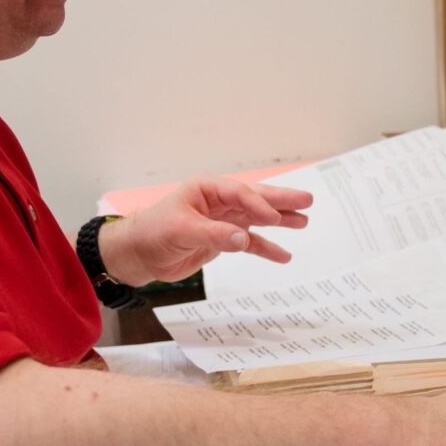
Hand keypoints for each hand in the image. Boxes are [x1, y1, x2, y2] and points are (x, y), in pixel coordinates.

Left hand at [97, 174, 312, 285]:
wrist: (138, 255)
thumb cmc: (152, 233)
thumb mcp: (182, 231)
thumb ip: (215, 235)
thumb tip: (244, 239)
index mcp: (206, 189)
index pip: (240, 193)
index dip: (259, 204)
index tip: (273, 218)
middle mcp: (217, 201)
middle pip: (255, 199)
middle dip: (281, 201)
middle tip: (307, 200)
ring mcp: (222, 220)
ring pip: (257, 219)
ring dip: (279, 222)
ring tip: (304, 222)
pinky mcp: (222, 240)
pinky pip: (249, 243)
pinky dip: (265, 248)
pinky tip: (283, 255)